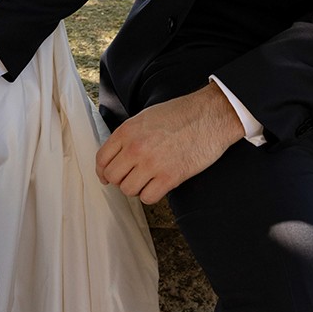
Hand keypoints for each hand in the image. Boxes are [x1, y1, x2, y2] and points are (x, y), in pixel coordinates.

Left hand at [96, 82, 245, 203]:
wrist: (210, 116)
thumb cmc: (182, 114)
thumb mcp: (146, 117)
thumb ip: (129, 135)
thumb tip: (118, 154)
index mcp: (127, 131)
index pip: (102, 159)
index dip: (102, 171)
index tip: (106, 176)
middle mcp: (135, 148)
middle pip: (113, 177)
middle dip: (120, 179)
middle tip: (130, 177)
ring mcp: (151, 164)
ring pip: (128, 190)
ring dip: (136, 188)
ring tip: (147, 180)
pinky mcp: (170, 177)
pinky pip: (148, 198)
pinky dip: (151, 195)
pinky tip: (158, 186)